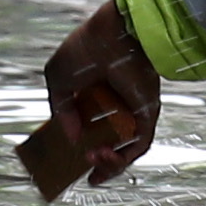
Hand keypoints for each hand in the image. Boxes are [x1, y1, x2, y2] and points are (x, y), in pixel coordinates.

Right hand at [47, 1, 163, 184]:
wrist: (113, 36)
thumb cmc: (85, 50)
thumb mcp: (58, 80)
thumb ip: (61, 110)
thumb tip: (71, 137)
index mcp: (96, 96)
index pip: (90, 129)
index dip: (79, 147)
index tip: (69, 162)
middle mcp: (116, 107)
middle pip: (109, 145)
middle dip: (96, 163)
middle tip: (84, 169)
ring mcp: (133, 112)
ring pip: (125, 151)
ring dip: (109, 165)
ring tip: (93, 160)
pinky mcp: (147, 115)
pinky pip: (139, 145)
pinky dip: (123, 158)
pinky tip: (104, 156)